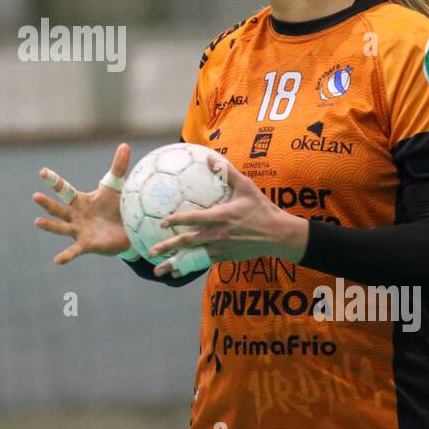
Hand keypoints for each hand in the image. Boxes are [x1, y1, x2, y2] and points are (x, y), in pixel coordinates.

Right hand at [33, 143, 133, 264]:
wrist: (126, 231)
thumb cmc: (116, 207)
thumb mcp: (116, 187)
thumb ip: (118, 167)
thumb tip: (124, 144)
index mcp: (79, 201)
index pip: (64, 189)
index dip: (53, 180)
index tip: (42, 172)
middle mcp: (74, 216)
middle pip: (58, 208)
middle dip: (47, 203)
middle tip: (36, 196)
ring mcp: (78, 231)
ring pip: (61, 228)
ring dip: (49, 225)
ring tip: (38, 222)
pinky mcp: (86, 245)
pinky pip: (74, 251)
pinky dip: (66, 256)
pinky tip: (57, 260)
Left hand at [147, 154, 307, 277]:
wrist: (278, 235)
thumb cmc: (262, 209)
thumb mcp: (246, 187)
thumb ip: (227, 172)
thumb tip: (211, 157)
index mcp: (221, 217)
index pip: (194, 219)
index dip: (177, 220)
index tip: (162, 222)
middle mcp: (218, 235)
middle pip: (188, 242)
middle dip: (168, 247)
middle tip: (151, 251)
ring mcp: (221, 248)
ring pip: (193, 257)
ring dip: (175, 263)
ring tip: (158, 270)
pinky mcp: (225, 257)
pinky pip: (203, 262)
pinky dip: (188, 267)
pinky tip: (176, 272)